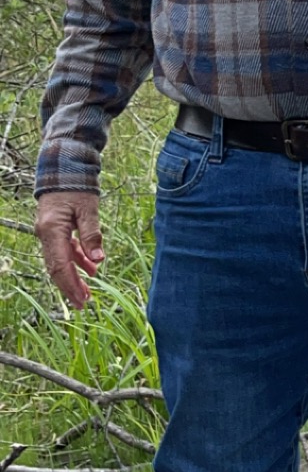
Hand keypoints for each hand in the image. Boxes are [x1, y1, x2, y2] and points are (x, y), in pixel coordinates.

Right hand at [36, 190, 103, 309]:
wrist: (63, 168)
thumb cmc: (76, 187)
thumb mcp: (88, 209)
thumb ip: (92, 235)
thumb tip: (98, 261)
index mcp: (52, 231)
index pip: (60, 266)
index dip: (70, 285)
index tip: (81, 301)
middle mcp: (45, 234)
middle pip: (56, 268)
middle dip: (70, 287)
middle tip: (84, 304)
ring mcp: (48, 232)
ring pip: (59, 260)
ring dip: (74, 275)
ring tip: (89, 290)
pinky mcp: (54, 230)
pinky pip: (63, 250)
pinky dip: (76, 260)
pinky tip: (91, 268)